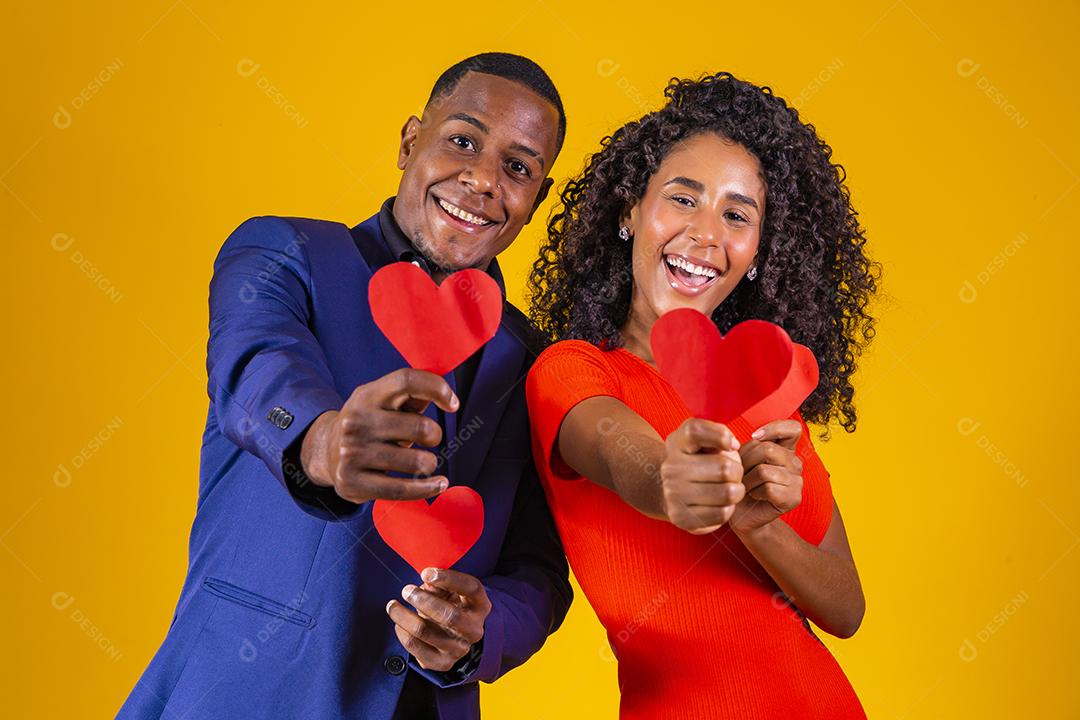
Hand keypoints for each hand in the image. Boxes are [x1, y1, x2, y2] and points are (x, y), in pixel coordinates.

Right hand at [300, 368, 458, 502]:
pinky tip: (439, 484)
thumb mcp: (383, 402)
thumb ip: (412, 397)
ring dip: (429, 463)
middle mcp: (356, 421)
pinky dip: (427, 489)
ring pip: (416, 461)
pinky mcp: (352, 482)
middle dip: (434, 435)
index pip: (406, 380)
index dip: (436, 388)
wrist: (326, 452)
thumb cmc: (370, 424)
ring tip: (425, 462)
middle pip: (419, 427)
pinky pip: (402, 490)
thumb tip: (446, 398)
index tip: (453, 404)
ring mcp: (351, 453)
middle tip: (430, 439)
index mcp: (367, 395)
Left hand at [386, 567, 491, 671]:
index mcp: (480, 605)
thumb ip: (439, 584)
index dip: (448, 578)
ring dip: (404, 616)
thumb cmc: (449, 605)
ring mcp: (460, 649)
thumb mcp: (450, 590)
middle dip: (423, 600)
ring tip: (392, 605)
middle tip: (406, 590)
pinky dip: (403, 634)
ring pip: (426, 632)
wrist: (455, 637)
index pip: (471, 588)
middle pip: (450, 616)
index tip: (425, 573)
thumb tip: (426, 580)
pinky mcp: (443, 663)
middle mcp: (474, 629)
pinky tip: (398, 625)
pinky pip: (416, 649)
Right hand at [660, 417, 745, 534]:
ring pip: (727, 493)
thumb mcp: (706, 442)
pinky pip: (722, 513)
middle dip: (737, 472)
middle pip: (724, 468)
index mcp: (676, 443)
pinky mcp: (681, 517)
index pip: (696, 431)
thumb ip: (718, 434)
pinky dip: (728, 509)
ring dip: (736, 492)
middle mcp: (670, 467)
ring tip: (728, 489)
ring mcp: (673, 493)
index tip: (733, 445)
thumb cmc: (701, 463)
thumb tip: (732, 446)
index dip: (721, 435)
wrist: (675, 493)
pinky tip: (719, 503)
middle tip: (732, 475)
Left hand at [729, 419, 804, 535]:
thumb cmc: (741, 484)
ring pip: (764, 471)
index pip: (793, 428)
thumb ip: (751, 445)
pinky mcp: (794, 498)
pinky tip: (754, 496)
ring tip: (746, 486)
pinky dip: (755, 493)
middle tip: (740, 473)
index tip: (755, 437)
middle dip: (745, 461)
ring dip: (747, 480)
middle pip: (767, 449)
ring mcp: (797, 480)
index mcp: (785, 449)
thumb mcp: (743, 459)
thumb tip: (755, 437)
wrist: (743, 515)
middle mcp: (795, 462)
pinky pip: (768, 488)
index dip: (774, 428)